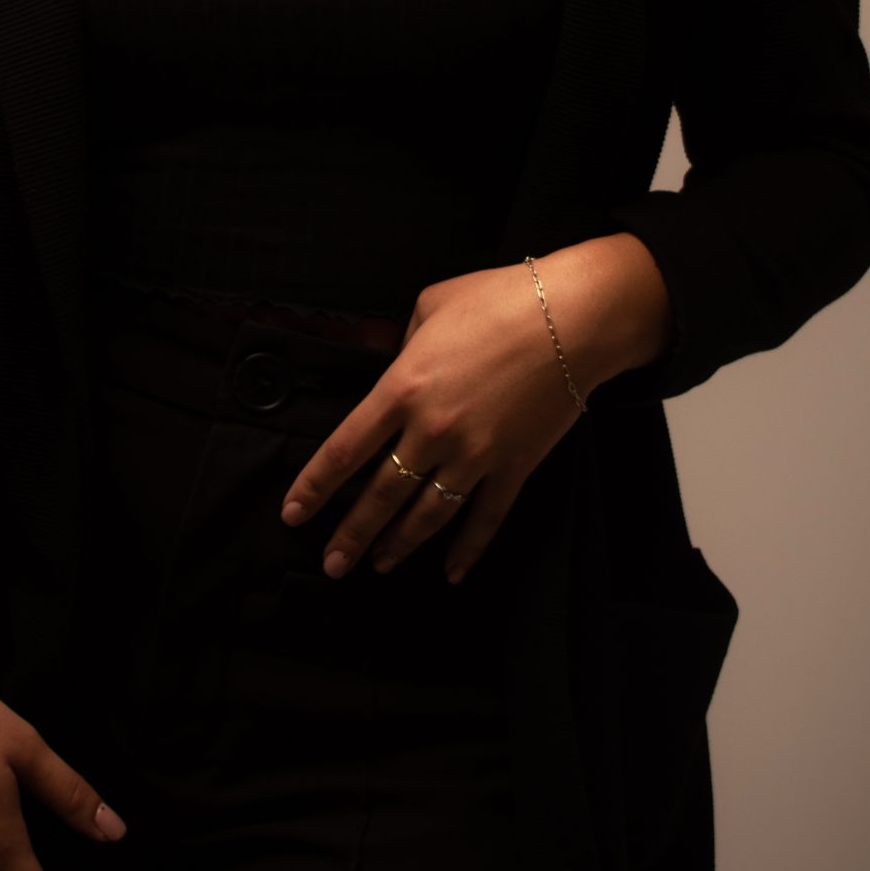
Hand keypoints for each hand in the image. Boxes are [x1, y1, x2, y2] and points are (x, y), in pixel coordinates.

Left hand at [279, 247, 629, 585]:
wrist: (576, 318)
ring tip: (379, 564)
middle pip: (380, 495)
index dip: (314, 487)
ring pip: (427, 515)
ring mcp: (475, 454)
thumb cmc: (502, 300)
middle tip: (332, 563)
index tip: (293, 513)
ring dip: (399, 544)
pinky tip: (451, 571)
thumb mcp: (431, 304)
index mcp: (403, 387)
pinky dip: (468, 550)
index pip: (344, 450)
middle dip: (351, 535)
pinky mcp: (514, 466)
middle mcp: (432, 430)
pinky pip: (486, 519)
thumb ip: (400, 341)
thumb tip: (391, 364)